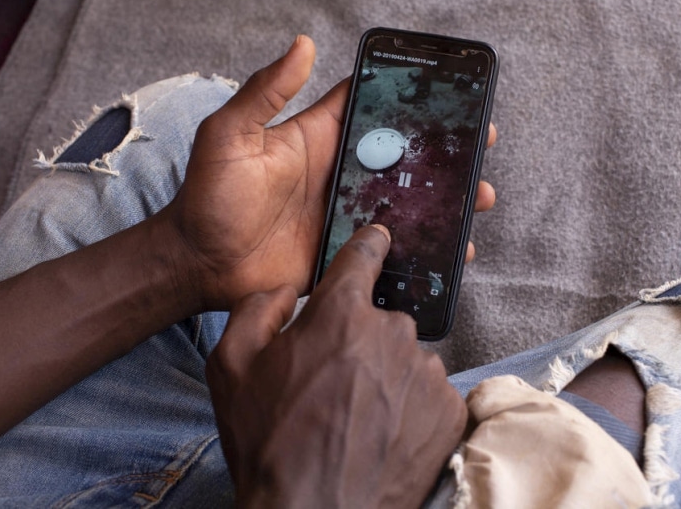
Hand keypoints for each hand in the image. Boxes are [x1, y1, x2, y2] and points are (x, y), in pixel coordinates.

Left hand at [157, 35, 495, 311]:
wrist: (200, 264)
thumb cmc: (208, 196)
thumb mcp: (229, 136)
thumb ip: (264, 93)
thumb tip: (302, 43)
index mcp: (318, 137)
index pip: (370, 104)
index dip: (408, 92)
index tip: (451, 88)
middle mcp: (340, 171)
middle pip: (403, 153)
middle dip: (445, 147)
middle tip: (482, 143)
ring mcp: (348, 212)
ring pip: (409, 199)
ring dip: (446, 197)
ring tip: (479, 198)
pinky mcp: (349, 249)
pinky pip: (395, 245)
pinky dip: (426, 244)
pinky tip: (455, 248)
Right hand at [206, 225, 467, 507]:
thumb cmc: (270, 444)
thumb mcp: (230, 367)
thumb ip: (256, 308)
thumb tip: (286, 289)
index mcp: (342, 313)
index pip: (365, 256)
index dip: (369, 244)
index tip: (379, 238)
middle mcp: (394, 333)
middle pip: (381, 319)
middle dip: (360, 340)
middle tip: (333, 384)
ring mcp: (427, 372)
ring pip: (406, 358)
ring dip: (386, 377)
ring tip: (356, 418)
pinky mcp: (450, 410)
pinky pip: (429, 393)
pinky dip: (410, 408)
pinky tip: (383, 434)